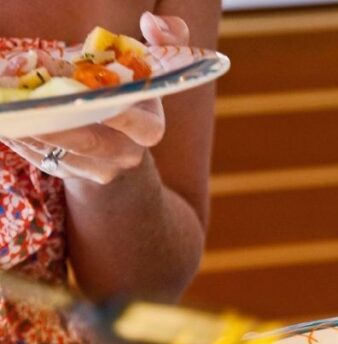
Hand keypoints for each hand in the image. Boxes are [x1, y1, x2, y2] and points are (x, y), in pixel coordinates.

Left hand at [0, 12, 188, 183]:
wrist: (123, 141)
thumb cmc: (134, 93)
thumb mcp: (154, 68)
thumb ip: (168, 40)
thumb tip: (150, 22)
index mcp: (150, 128)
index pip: (142, 128)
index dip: (121, 117)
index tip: (94, 97)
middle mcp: (126, 153)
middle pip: (91, 144)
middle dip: (59, 126)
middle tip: (32, 105)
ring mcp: (97, 168)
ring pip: (60, 154)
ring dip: (31, 130)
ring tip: (10, 108)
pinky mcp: (69, 173)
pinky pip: (41, 159)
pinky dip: (21, 139)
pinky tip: (8, 121)